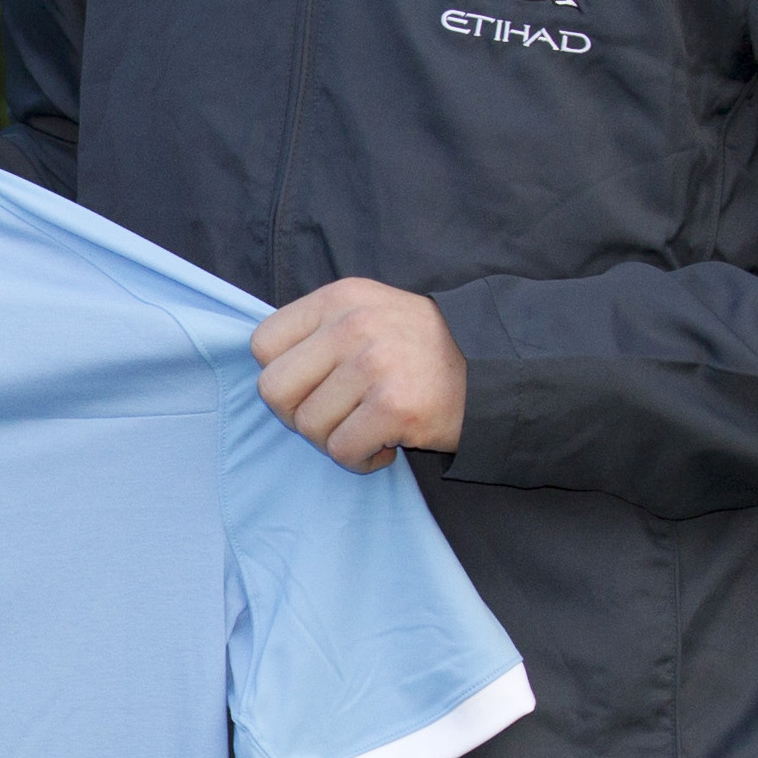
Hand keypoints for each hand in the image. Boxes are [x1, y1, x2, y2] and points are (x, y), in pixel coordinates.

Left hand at [252, 278, 466, 471]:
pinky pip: (343, 451)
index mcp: (337, 299)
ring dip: (335, 440)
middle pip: (274, 390)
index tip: (313, 387)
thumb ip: (319, 329)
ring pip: (308, 426)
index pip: (262, 344)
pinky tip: (386, 445)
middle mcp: (351, 325)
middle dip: (298, 415)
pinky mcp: (395, 406)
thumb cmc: (421, 347)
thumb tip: (266, 368)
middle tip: (334, 417)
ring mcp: (373, 365)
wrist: (495, 369)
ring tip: (367, 428)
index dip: (282, 376)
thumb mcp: (367, 310)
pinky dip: (361, 459)